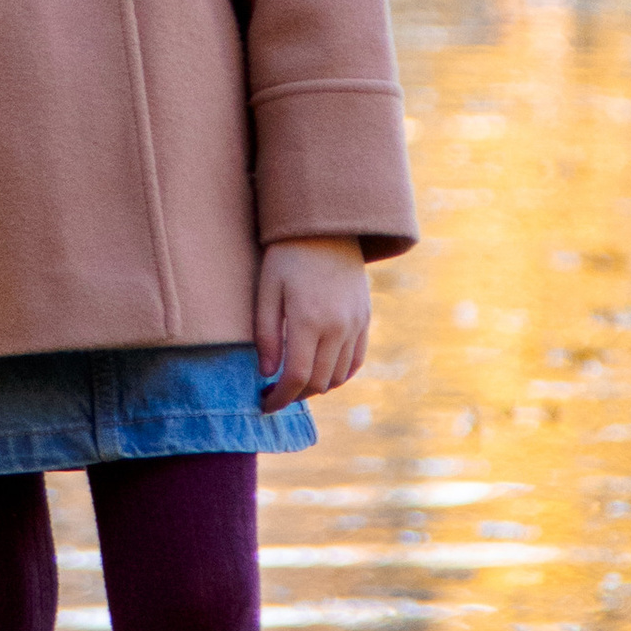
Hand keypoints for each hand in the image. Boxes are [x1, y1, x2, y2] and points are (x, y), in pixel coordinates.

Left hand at [254, 238, 369, 406]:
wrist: (328, 226)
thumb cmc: (288, 255)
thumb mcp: (267, 289)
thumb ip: (266, 334)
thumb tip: (267, 373)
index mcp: (309, 319)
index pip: (297, 377)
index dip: (280, 398)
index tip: (265, 405)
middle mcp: (338, 326)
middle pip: (319, 382)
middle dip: (295, 395)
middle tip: (275, 393)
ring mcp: (356, 324)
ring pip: (339, 376)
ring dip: (317, 387)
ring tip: (295, 381)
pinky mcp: (365, 318)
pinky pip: (356, 360)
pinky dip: (339, 374)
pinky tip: (321, 371)